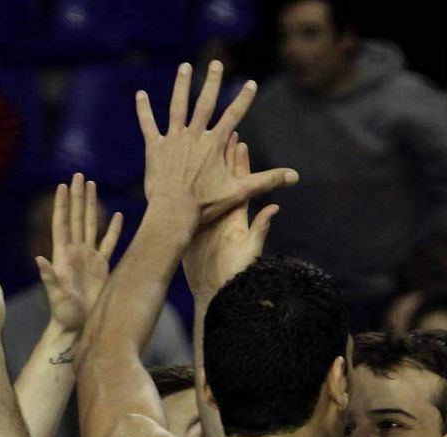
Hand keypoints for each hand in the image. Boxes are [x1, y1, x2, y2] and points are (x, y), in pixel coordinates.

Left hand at [36, 173, 124, 333]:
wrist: (77, 327)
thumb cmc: (64, 314)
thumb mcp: (55, 296)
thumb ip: (49, 277)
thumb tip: (39, 260)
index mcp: (63, 255)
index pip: (62, 223)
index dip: (62, 204)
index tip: (62, 185)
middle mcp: (75, 252)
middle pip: (76, 218)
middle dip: (77, 197)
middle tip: (79, 175)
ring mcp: (89, 258)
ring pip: (91, 225)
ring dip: (91, 206)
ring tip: (92, 186)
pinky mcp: (102, 267)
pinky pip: (109, 244)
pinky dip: (114, 230)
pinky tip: (117, 215)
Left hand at [138, 60, 297, 226]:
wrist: (174, 212)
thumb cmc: (207, 205)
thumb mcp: (241, 192)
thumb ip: (268, 180)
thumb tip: (295, 177)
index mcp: (215, 143)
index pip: (234, 115)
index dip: (244, 99)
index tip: (251, 83)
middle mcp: (195, 135)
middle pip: (205, 102)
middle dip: (211, 81)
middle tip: (215, 63)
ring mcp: (174, 139)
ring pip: (178, 106)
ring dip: (181, 85)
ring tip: (184, 67)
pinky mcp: (155, 148)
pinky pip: (148, 125)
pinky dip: (144, 110)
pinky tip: (140, 94)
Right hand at [182, 137, 279, 299]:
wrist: (216, 293)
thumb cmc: (235, 273)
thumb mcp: (249, 249)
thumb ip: (260, 229)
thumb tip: (274, 209)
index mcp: (236, 216)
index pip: (240, 183)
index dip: (239, 162)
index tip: (238, 140)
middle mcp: (221, 216)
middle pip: (220, 180)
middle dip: (219, 157)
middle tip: (217, 133)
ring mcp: (205, 223)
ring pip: (201, 190)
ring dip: (197, 169)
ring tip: (192, 146)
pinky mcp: (191, 232)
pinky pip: (186, 209)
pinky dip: (180, 193)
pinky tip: (172, 178)